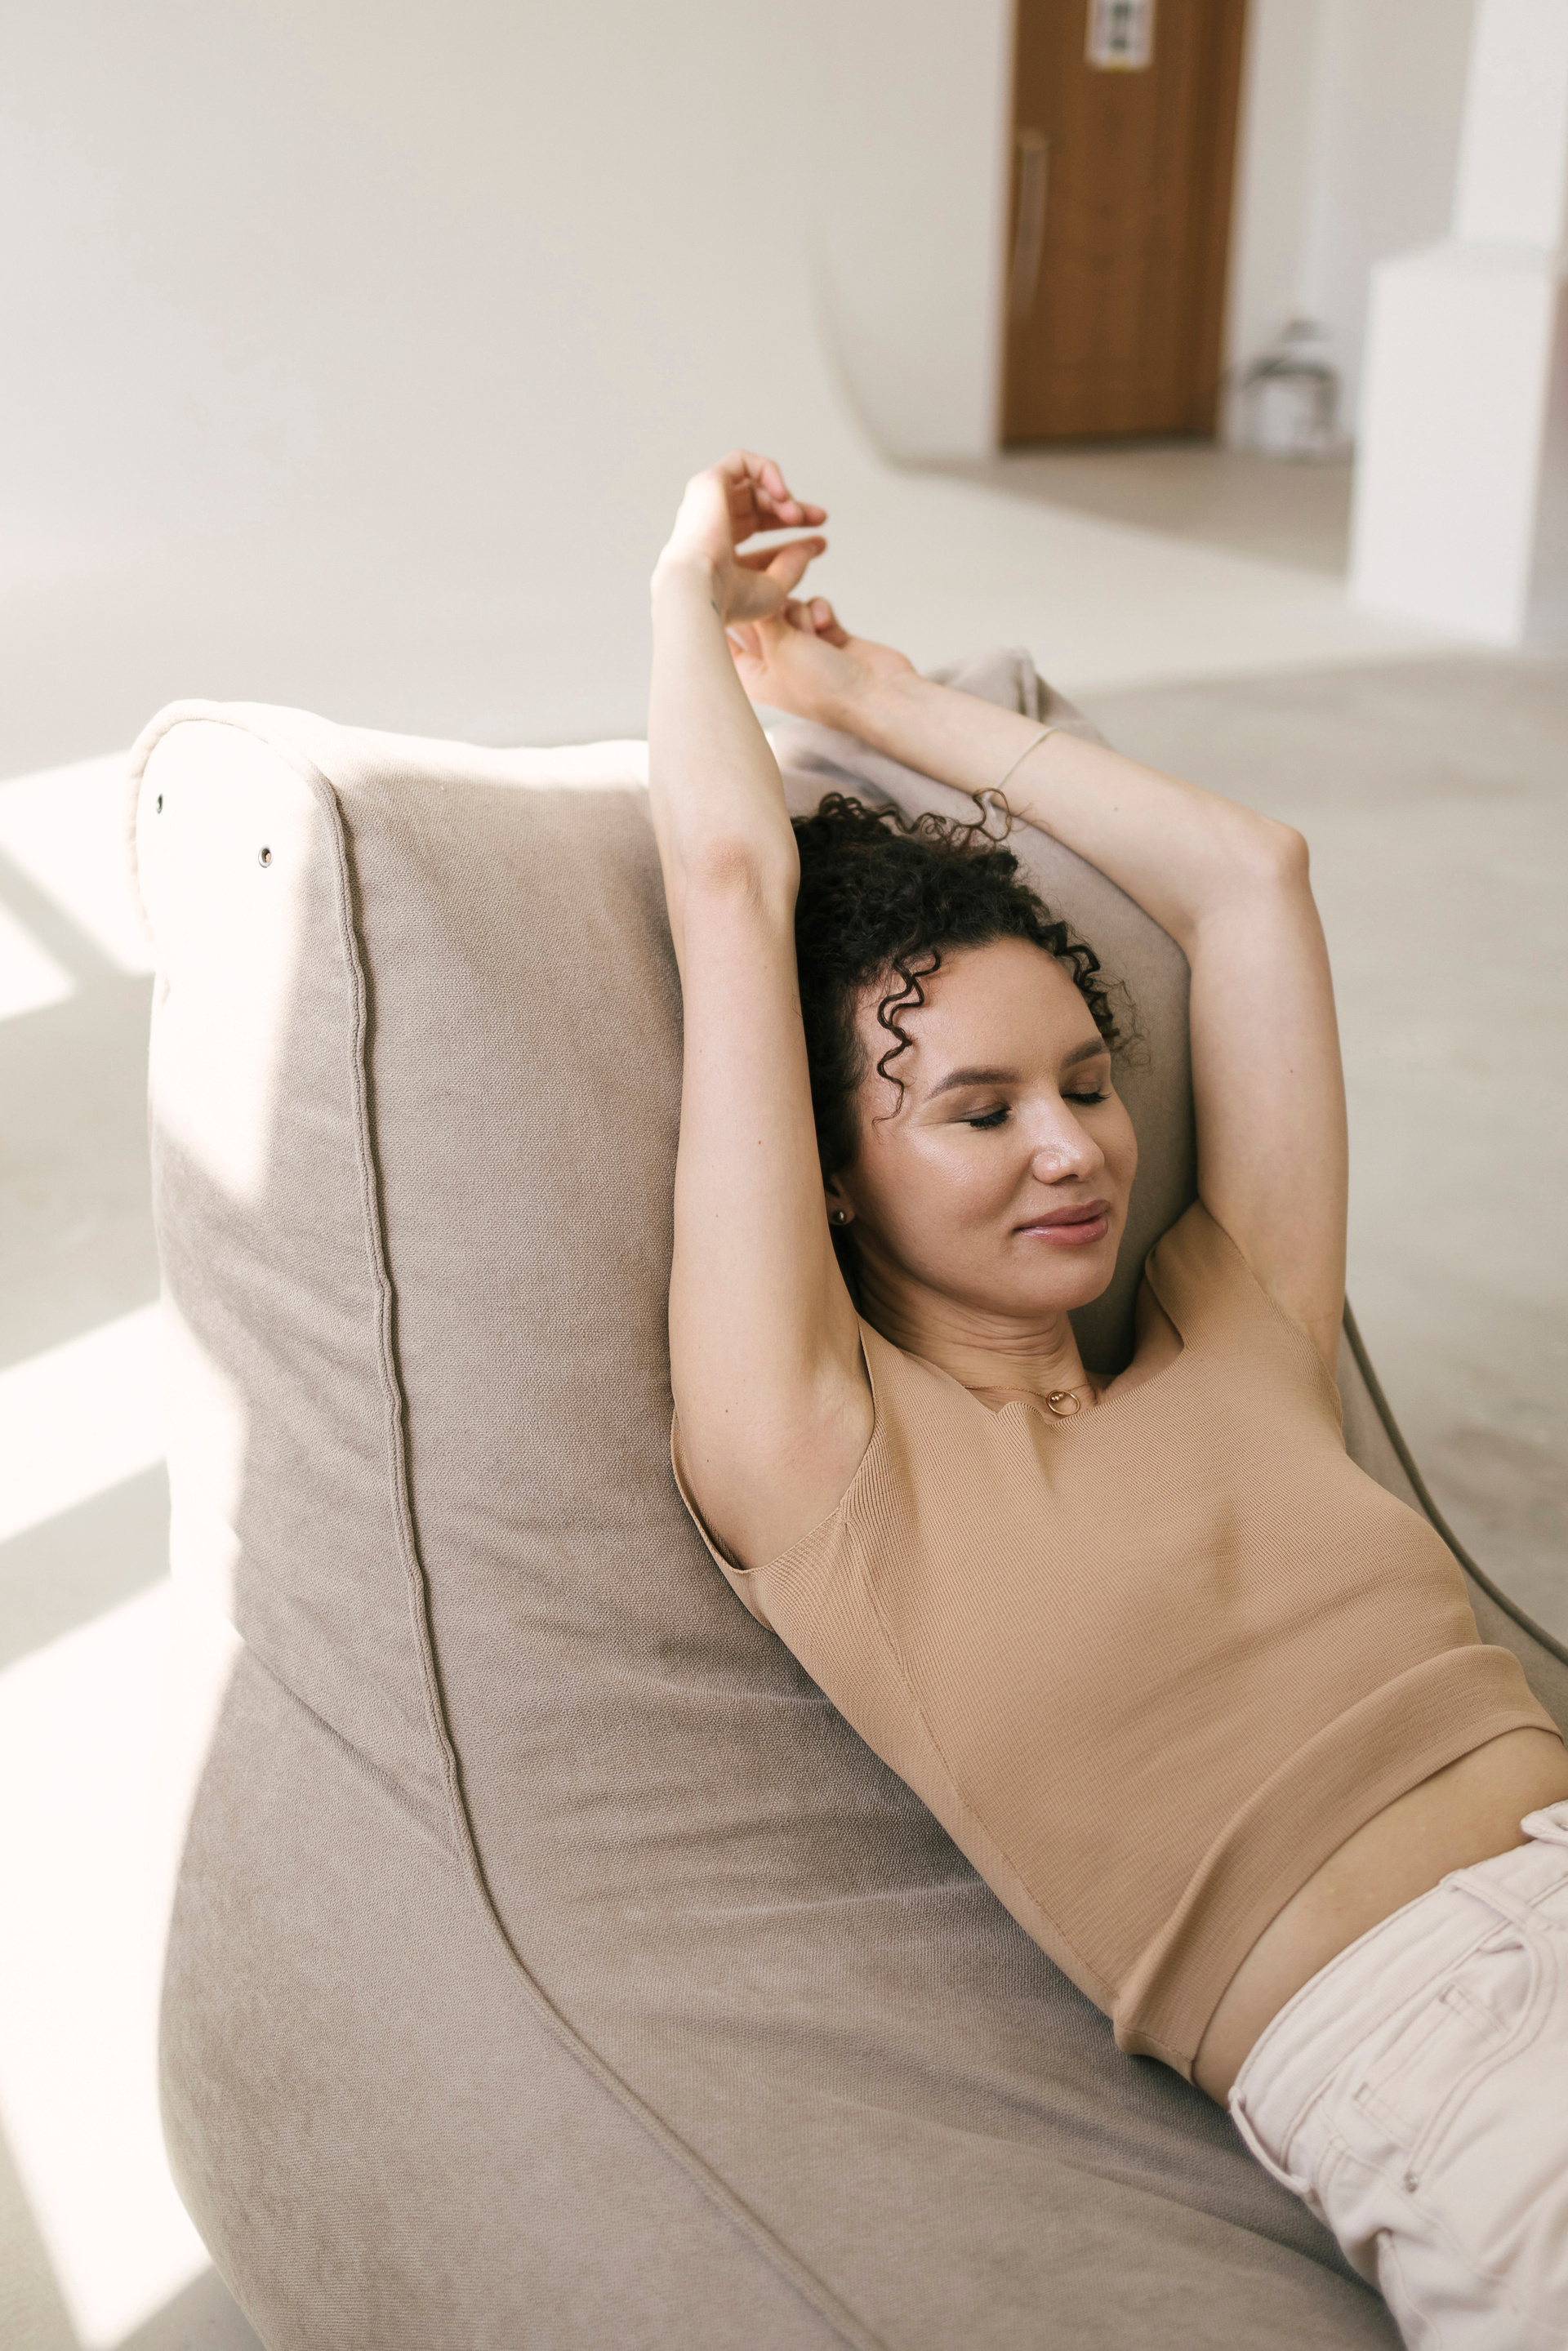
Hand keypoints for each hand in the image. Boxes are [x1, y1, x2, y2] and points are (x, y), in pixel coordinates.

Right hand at [654, 449, 826, 625]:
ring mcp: (705, 503)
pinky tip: (782, 495)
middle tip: (820, 519)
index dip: (791, 531)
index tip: (821, 542)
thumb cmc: (729, 599)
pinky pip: (741, 461)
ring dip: (782, 497)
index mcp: (717, 550)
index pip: (758, 529)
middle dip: (793, 509)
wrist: (699, 590)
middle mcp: (707, 523)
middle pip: (757, 504)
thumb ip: (793, 567)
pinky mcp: (707, 484)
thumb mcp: (773, 589)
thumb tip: (810, 549)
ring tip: (797, 516)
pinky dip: (767, 471)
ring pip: (752, 484)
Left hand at [726, 596, 915, 730]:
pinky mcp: (827, 637)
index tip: (726, 592)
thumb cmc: (823, 685)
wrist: (877, 694)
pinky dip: (821, 612)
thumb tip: (747, 586)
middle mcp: (772, 662)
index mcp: (750, 676)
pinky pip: (813, 607)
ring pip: (788, 606)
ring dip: (801, 612)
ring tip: (813, 632)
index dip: (726, 614)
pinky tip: (830, 626)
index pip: (723, 639)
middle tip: (780, 610)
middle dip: (771, 608)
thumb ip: (761, 611)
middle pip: (758, 617)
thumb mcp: (779, 644)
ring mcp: (802, 649)